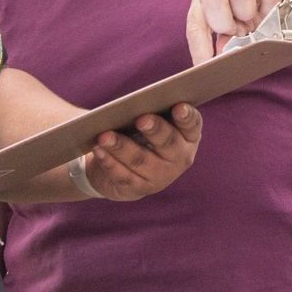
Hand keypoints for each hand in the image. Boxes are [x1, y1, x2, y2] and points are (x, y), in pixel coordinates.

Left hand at [79, 103, 204, 199]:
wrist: (124, 167)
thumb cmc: (140, 134)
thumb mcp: (150, 122)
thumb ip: (151, 111)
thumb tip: (136, 102)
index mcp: (188, 136)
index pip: (192, 124)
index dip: (187, 117)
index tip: (179, 107)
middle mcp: (180, 158)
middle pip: (169, 143)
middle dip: (155, 130)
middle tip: (141, 119)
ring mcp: (161, 176)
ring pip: (141, 160)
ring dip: (122, 147)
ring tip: (105, 135)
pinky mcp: (139, 189)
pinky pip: (124, 175)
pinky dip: (109, 162)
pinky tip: (99, 150)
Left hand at [185, 0, 291, 63]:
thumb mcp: (240, 17)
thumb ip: (229, 34)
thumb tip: (221, 53)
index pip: (196, 19)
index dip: (200, 45)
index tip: (206, 67)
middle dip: (223, 21)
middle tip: (239, 30)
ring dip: (250, 11)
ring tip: (258, 17)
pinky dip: (272, 2)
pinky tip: (274, 6)